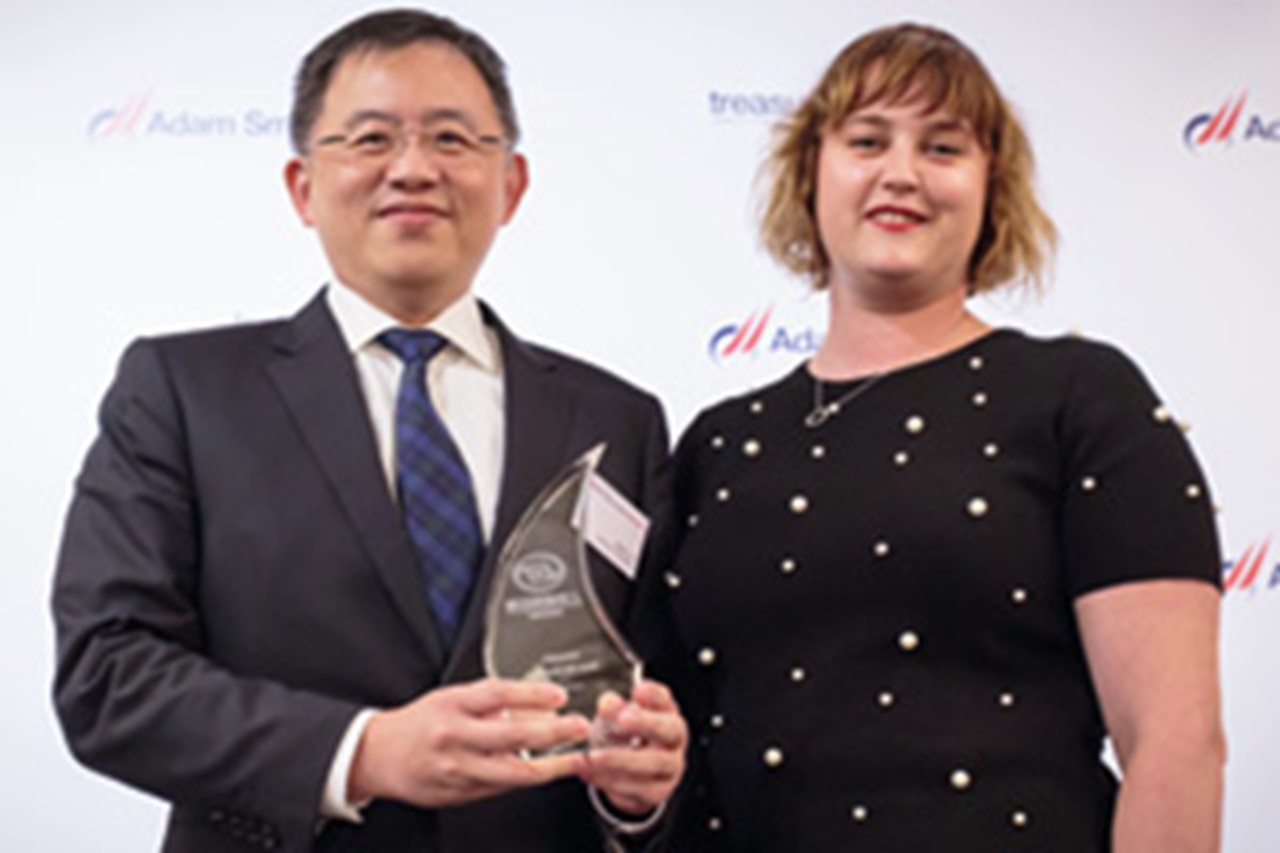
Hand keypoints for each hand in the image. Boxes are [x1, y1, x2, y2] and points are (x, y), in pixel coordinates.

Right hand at [348, 678, 591, 808]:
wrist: (378, 756)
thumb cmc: (418, 724)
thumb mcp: (450, 698)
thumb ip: (488, 701)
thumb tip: (533, 700)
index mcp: (451, 707)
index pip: (497, 694)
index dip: (532, 693)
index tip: (559, 694)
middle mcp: (454, 738)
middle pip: (512, 735)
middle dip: (553, 732)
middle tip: (579, 726)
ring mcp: (457, 770)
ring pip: (513, 772)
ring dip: (550, 766)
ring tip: (574, 757)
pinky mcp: (460, 793)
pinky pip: (501, 787)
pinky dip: (526, 779)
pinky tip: (545, 771)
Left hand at [581, 679, 687, 816]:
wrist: (626, 771)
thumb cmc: (625, 736)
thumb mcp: (616, 718)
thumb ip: (613, 709)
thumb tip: (608, 703)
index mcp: (668, 718)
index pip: (667, 702)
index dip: (654, 696)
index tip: (637, 690)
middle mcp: (674, 744)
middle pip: (670, 731)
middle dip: (645, 724)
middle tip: (622, 718)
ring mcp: (669, 771)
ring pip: (652, 766)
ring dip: (619, 759)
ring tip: (592, 755)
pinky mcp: (656, 794)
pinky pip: (637, 791)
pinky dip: (610, 781)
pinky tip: (588, 771)